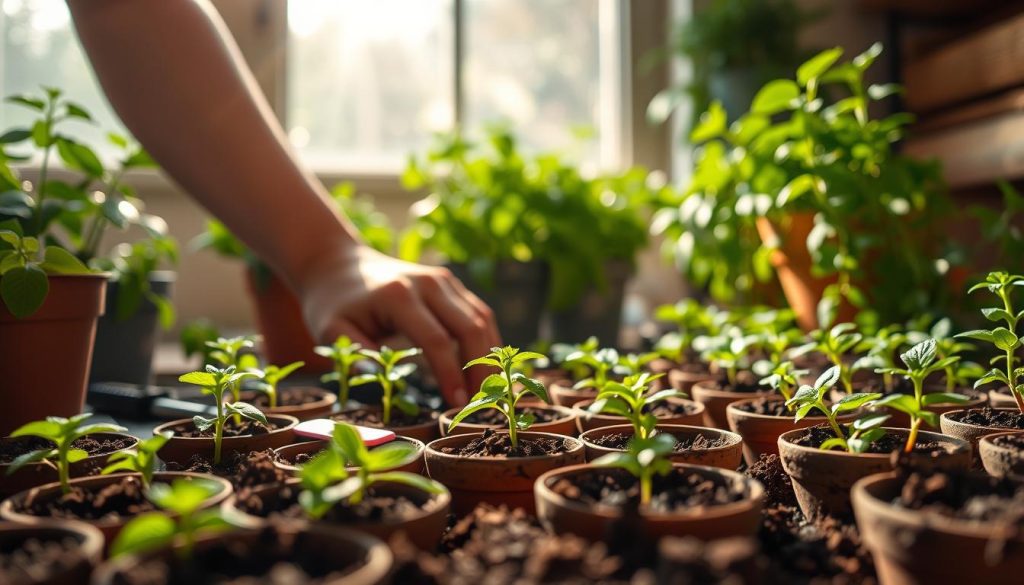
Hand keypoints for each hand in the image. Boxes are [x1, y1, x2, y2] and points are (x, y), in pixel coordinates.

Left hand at [297, 245, 500, 404]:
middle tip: (481, 405)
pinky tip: (484, 370)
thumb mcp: (331, 331)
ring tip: (488, 393)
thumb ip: (356, 356)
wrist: (339, 264)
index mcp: (398, 296)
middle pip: (470, 327)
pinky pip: (479, 313)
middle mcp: (428, 283)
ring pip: (481, 319)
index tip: (458, 405)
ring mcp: (443, 280)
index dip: (451, 375)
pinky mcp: (450, 284)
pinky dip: (487, 342)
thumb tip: (383, 381)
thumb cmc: (333, 304)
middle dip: (481, 369)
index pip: (436, 340)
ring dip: (489, 357)